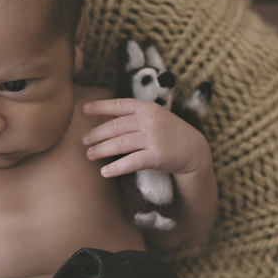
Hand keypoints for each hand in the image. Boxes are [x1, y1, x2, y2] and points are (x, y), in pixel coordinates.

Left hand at [82, 98, 210, 177]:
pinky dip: (116, 167)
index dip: (101, 106)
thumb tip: (105, 115)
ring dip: (102, 150)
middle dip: (97, 134)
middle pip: (116, 126)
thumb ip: (132, 115)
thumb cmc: (169, 133)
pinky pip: (131, 162)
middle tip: (84, 141)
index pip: (120, 104)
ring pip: (120, 143)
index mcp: (147, 108)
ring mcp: (153, 138)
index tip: (84, 109)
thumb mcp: (154, 117)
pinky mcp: (157, 156)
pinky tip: (104, 172)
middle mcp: (149, 120)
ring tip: (89, 155)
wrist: (194, 150)